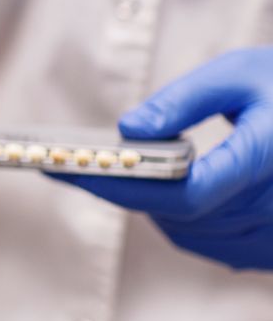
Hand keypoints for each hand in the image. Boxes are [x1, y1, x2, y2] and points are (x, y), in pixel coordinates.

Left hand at [56, 47, 272, 270]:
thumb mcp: (239, 73)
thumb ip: (183, 100)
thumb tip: (129, 131)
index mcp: (271, 157)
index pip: (186, 192)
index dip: (124, 187)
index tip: (68, 168)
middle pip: (183, 216)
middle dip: (128, 191)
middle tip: (74, 165)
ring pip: (195, 235)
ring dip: (154, 208)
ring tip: (114, 175)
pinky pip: (218, 246)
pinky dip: (184, 223)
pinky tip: (161, 195)